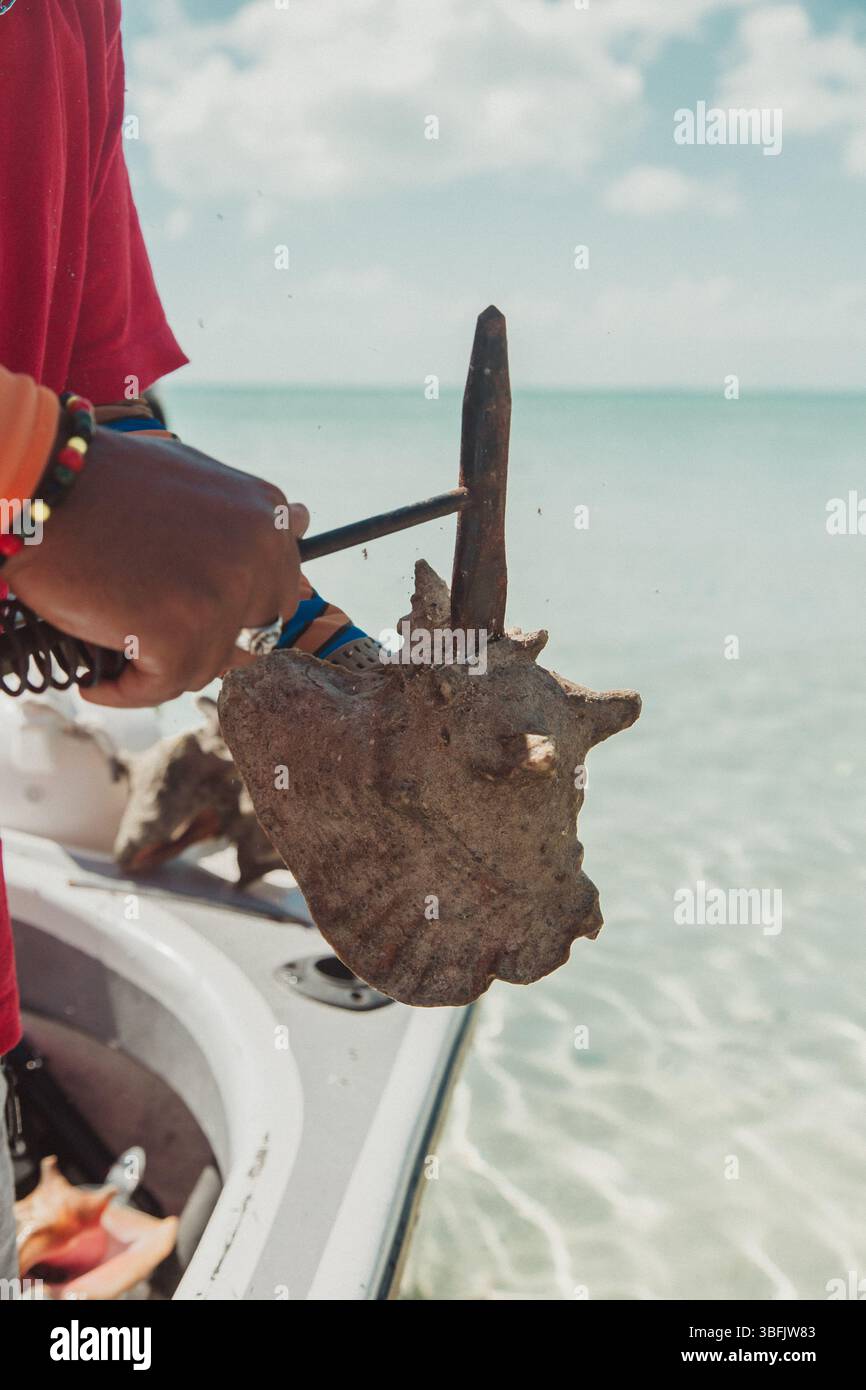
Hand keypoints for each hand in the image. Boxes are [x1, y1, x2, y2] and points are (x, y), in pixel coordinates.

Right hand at [4, 428, 308, 706]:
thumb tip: (305, 521)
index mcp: (266, 518)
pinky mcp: (179, 635)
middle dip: (203, 637)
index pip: (277, 595)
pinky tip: (95, 678)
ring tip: (112, 632)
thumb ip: (247, 516)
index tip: (186, 603)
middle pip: (249, 636)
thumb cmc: (105, 484)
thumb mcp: (198, 482)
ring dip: (158, 661)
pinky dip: (124, 691)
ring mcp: (221, 598)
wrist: (39, 483)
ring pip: (205, 665)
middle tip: (147, 621)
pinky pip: (160, 688)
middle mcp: (256, 556)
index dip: (230, 607)